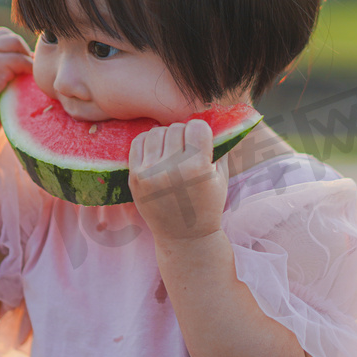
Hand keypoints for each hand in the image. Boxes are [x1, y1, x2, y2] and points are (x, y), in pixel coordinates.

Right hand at [0, 23, 32, 128]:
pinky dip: (28, 67)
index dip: (8, 43)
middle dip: (19, 47)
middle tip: (29, 66)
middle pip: (3, 33)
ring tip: (29, 71)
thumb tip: (24, 54)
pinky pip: (18, 58)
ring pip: (12, 41)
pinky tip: (30, 80)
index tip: (19, 59)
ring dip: (25, 55)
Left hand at [129, 119, 229, 241]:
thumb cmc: (208, 206)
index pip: (197, 126)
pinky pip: (138, 142)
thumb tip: (213, 118)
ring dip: (166, 136)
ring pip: (156, 132)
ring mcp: (149, 173)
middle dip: (184, 135)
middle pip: (176, 127)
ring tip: (172, 150)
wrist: (184, 237)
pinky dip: (148, 142)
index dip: (201, 132)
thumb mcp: (221, 177)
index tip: (201, 142)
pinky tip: (157, 152)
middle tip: (187, 148)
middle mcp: (171, 169)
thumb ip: (217, 147)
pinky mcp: (135, 177)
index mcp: (196, 168)